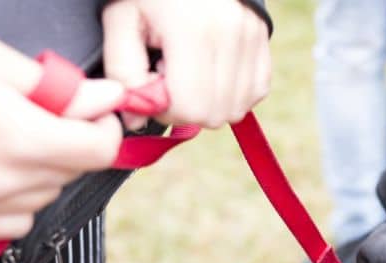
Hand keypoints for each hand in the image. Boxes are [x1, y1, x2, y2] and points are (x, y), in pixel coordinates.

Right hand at [0, 33, 123, 239]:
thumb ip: (57, 88)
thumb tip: (109, 98)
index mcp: (21, 139)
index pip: (100, 149)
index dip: (103, 126)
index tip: (91, 111)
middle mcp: (7, 183)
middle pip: (74, 171)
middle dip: (69, 142)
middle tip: (37, 113)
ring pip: (46, 196)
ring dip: (41, 169)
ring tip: (2, 137)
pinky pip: (15, 221)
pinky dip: (15, 198)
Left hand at [102, 0, 271, 129]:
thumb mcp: (121, 19)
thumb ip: (123, 72)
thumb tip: (136, 120)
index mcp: (192, 30)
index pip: (189, 107)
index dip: (164, 109)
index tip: (152, 84)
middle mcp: (231, 36)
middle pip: (214, 114)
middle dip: (187, 109)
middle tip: (169, 78)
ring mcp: (252, 39)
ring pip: (236, 110)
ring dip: (210, 104)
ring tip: (191, 73)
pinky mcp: (264, 42)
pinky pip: (254, 94)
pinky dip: (232, 94)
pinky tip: (211, 73)